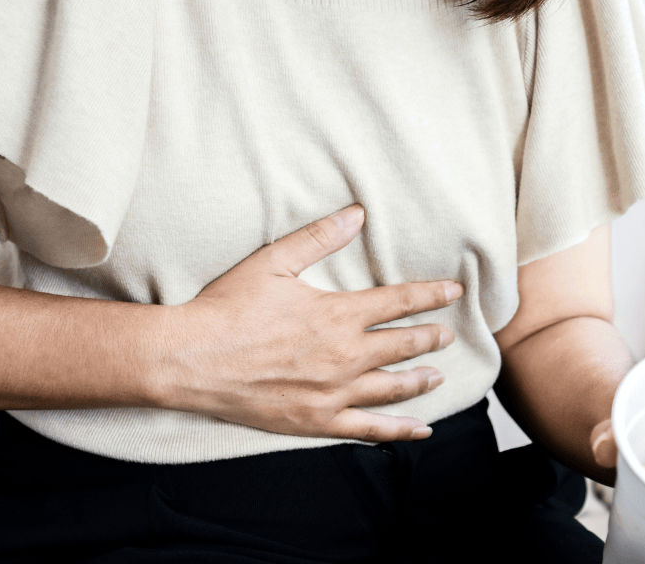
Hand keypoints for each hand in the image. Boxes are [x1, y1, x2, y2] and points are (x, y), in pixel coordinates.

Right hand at [151, 203, 461, 441]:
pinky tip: (420, 430)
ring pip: (393, 387)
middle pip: (403, 346)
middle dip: (430, 338)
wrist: (191, 359)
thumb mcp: (273, 261)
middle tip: (447, 335)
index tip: (453, 292)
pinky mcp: (317, 421)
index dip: (430, 295)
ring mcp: (334, 392)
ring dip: (421, 379)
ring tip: (438, 376)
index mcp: (338, 315)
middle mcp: (344, 356)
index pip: (399, 302)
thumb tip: (357, 213)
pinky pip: (369, 429)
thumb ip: (319, 238)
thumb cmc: (227, 309)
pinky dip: (399, 430)